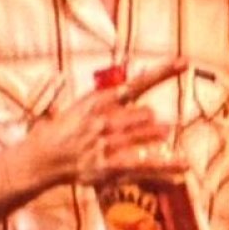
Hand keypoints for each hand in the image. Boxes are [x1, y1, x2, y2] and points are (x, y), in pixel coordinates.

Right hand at [18, 59, 188, 191]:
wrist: (44, 157)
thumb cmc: (69, 128)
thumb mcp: (86, 105)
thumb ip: (114, 96)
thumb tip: (140, 85)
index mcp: (100, 101)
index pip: (136, 83)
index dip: (161, 72)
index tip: (183, 62)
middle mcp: (105, 121)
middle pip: (146, 114)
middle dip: (149, 119)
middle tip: (146, 123)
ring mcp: (107, 144)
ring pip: (147, 135)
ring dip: (157, 134)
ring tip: (163, 133)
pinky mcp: (109, 167)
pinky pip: (144, 165)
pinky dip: (166, 166)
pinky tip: (185, 165)